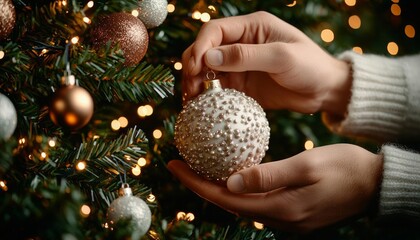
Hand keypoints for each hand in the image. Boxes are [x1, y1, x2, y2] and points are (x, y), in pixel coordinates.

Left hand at [167, 144, 382, 231]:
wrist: (376, 185)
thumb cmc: (347, 169)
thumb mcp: (309, 165)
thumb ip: (269, 175)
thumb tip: (231, 181)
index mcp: (280, 208)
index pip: (225, 198)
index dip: (196, 183)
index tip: (173, 164)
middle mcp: (278, 218)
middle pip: (228, 203)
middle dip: (201, 184)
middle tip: (180, 162)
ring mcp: (286, 218)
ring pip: (241, 203)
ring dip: (218, 186)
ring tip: (199, 165)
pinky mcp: (292, 211)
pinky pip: (256, 201)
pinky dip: (239, 188)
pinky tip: (232, 172)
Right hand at [182, 11, 350, 114]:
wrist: (325, 91)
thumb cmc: (311, 67)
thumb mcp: (281, 57)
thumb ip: (245, 56)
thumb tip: (209, 57)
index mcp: (252, 28)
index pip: (215, 31)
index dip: (201, 47)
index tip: (195, 68)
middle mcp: (241, 44)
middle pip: (205, 50)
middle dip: (194, 66)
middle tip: (190, 88)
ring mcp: (240, 66)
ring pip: (207, 71)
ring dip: (196, 83)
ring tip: (191, 100)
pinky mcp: (241, 85)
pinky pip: (218, 89)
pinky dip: (207, 97)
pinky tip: (201, 107)